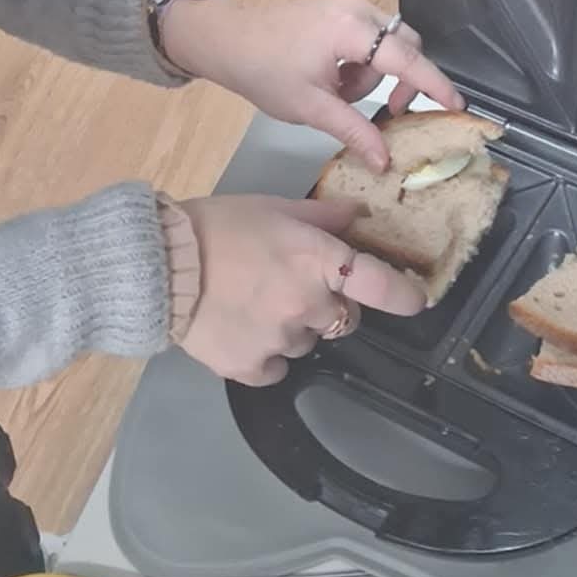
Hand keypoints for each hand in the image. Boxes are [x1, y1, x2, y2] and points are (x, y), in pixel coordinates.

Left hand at [160, 0, 461, 168]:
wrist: (226, 40)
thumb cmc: (264, 71)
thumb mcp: (311, 108)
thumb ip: (354, 131)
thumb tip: (385, 161)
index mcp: (351, 30)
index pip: (407, 59)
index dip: (434, 85)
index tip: (457, 105)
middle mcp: (358, 8)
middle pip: (405, 47)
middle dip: (398, 81)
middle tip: (384, 112)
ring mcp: (349, 5)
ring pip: (387, 46)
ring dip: (372, 75)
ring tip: (336, 94)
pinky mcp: (340, 10)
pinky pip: (370, 39)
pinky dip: (361, 64)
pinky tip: (333, 79)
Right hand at [178, 193, 424, 384]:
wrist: (160, 264)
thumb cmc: (218, 226)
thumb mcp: (274, 208)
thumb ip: (321, 216)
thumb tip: (357, 215)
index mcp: (316, 259)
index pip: (379, 284)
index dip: (405, 296)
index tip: (417, 300)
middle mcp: (307, 303)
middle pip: (344, 318)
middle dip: (331, 305)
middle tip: (295, 286)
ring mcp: (280, 340)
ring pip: (309, 343)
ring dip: (296, 328)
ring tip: (256, 304)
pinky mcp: (251, 368)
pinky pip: (277, 368)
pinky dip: (267, 355)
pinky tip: (243, 330)